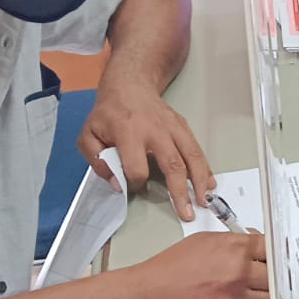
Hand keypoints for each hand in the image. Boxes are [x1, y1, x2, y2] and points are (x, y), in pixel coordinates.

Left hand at [79, 78, 214, 221]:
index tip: (134, 188)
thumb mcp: (89, 134)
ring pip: (191, 156)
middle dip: (180, 191)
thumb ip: (97, 161)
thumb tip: (117, 183)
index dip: (136, 184)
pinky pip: (196, 149)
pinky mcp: (182, 126)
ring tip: (204, 200)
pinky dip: (205, 167)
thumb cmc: (109, 113)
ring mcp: (172, 127)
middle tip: (186, 213)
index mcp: (128, 133)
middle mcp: (154, 130)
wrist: (130, 85)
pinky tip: (210, 183)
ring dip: (200, 180)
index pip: (136, 168)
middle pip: (172, 164)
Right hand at [130, 232, 269, 298]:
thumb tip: (253, 241)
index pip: (271, 247)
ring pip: (271, 296)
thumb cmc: (170, 268)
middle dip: (276, 273)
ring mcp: (236, 295)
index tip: (282, 255)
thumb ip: (232, 241)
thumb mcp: (203, 242)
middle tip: (276, 274)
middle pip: (276, 272)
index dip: (278, 251)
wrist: (149, 296)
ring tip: (264, 290)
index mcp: (233, 248)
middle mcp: (238, 271)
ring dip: (270, 293)